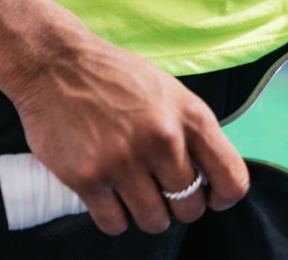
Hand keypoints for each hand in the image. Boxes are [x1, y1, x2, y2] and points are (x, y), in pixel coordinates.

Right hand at [0, 33, 249, 234]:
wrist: (55, 64)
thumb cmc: (116, 78)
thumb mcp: (172, 93)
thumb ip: (193, 132)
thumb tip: (210, 175)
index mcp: (191, 117)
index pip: (232, 180)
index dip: (223, 198)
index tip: (210, 198)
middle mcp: (162, 140)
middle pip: (190, 208)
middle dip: (180, 207)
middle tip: (164, 194)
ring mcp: (124, 161)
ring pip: (154, 221)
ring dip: (149, 216)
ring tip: (138, 196)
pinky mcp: (87, 177)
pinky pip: (114, 224)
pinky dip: (116, 219)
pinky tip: (112, 199)